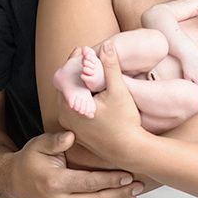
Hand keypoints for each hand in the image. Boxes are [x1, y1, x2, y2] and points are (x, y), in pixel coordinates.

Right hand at [8, 130, 142, 197]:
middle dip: (120, 194)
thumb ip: (56, 140)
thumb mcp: (40, 144)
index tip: (127, 175)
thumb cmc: (30, 160)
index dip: (111, 180)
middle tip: (137, 185)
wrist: (15, 180)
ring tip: (132, 196)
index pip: (90, 183)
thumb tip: (71, 135)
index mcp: (54, 182)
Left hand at [59, 41, 148, 165]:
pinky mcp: (80, 133)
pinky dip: (84, 99)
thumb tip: (107, 45)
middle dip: (77, 72)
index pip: (66, 76)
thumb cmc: (124, 122)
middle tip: (87, 58)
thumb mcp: (118, 90)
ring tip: (92, 73)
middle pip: (68, 87)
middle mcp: (66, 117)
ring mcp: (72, 127)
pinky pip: (77, 110)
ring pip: (72, 99)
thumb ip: (110, 67)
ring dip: (80, 86)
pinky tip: (95, 93)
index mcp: (69, 106)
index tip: (83, 50)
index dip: (74, 61)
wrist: (131, 151)